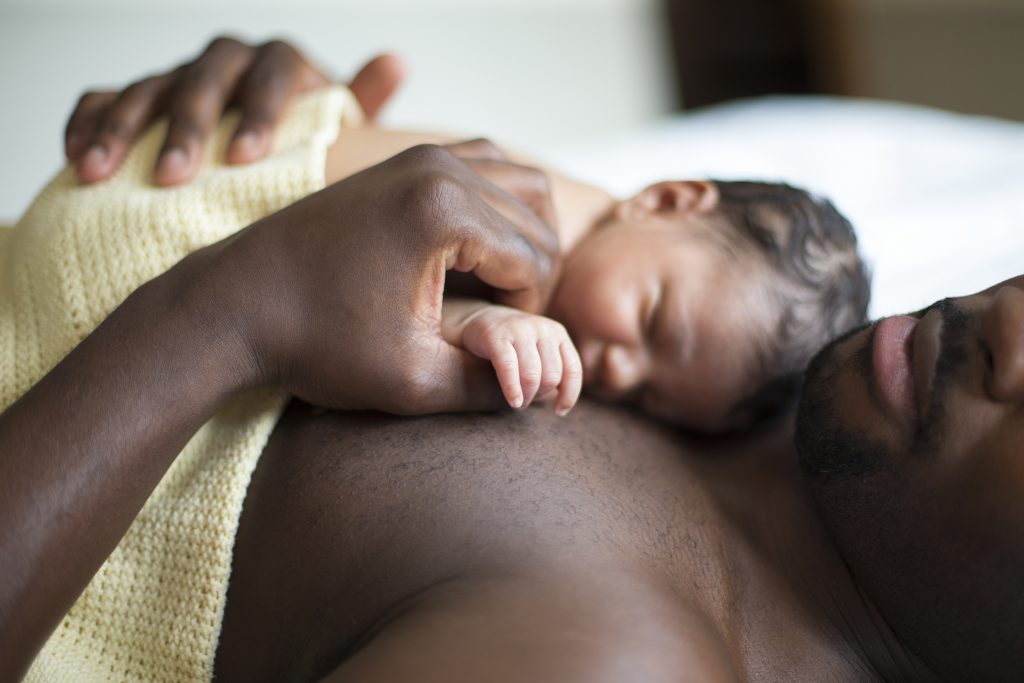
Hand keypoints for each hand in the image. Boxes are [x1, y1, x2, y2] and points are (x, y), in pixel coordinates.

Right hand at [66, 36, 403, 184]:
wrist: (268, 149)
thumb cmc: (309, 145)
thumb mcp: (341, 127)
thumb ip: (363, 99)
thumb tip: (397, 60)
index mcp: (281, 65)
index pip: (273, 73)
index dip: (256, 111)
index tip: (244, 159)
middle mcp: (229, 62)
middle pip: (203, 78)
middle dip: (184, 125)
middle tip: (173, 178)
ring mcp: (179, 76)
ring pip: (146, 86)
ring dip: (120, 128)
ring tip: (100, 174)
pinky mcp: (137, 96)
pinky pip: (100, 97)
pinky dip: (85, 123)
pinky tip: (75, 159)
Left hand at [198, 142, 558, 413]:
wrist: (235, 306)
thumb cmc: (315, 343)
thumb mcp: (411, 380)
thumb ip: (487, 386)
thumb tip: (541, 387)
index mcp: (444, 210)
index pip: (536, 260)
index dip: (530, 314)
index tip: (497, 347)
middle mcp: (438, 166)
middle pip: (537, 218)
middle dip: (533, 277)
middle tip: (502, 324)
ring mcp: (418, 155)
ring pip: (521, 183)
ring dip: (525, 236)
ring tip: (494, 288)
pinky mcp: (401, 159)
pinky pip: (484, 166)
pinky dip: (498, 206)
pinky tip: (472, 255)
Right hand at [458, 304, 581, 414]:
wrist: (478, 320)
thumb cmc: (513, 346)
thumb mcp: (538, 353)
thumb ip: (552, 374)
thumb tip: (563, 406)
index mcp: (557, 333)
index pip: (573, 369)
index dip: (569, 395)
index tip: (559, 412)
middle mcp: (542, 329)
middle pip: (551, 376)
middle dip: (540, 395)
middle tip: (527, 399)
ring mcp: (520, 330)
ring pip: (532, 375)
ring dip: (527, 397)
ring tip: (519, 403)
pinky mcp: (496, 336)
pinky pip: (509, 368)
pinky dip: (512, 389)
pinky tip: (513, 402)